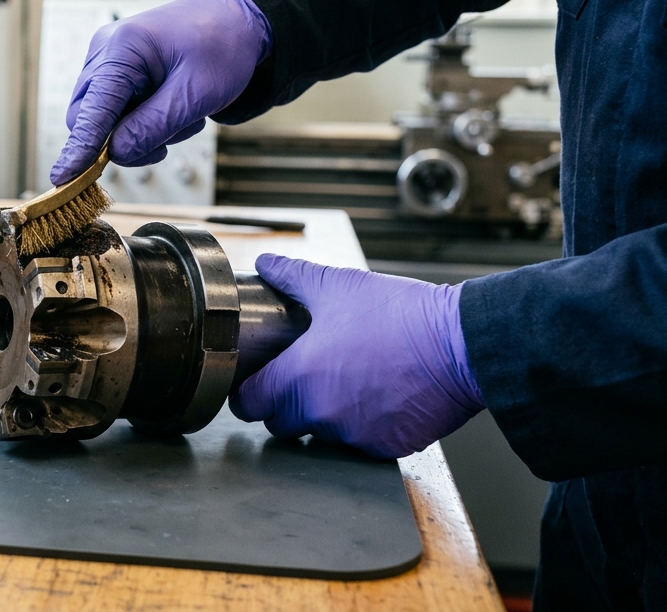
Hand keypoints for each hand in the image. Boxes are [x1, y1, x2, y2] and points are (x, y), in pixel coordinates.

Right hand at [49, 0, 271, 184]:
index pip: (90, 110)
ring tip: (180, 116)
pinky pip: (117, 112)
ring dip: (140, 132)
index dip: (78, 149)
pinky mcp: (118, 73)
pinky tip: (172, 109)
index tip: (63, 179)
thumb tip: (116, 153)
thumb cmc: (221, 46)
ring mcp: (109, 61)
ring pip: (104, 120)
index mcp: (122, 48)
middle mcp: (106, 52)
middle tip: (163, 145)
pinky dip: (144, 122)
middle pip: (88, 118)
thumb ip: (153, 127)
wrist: (236, 21)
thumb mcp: (195, 94)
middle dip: (122, 140)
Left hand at [231, 254, 484, 458]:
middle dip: (284, 407)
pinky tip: (376, 399)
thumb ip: (293, 277)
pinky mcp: (385, 447)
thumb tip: (266, 263)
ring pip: (320, 436)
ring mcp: (353, 435)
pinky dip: (362, 428)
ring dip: (324, 418)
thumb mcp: (338, 286)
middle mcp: (320, 413)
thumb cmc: (400, 315)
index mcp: (299, 377)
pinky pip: (359, 444)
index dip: (248, 394)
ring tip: (346, 384)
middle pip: (280, 424)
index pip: (249, 404)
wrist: (462, 345)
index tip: (257, 382)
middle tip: (302, 381)